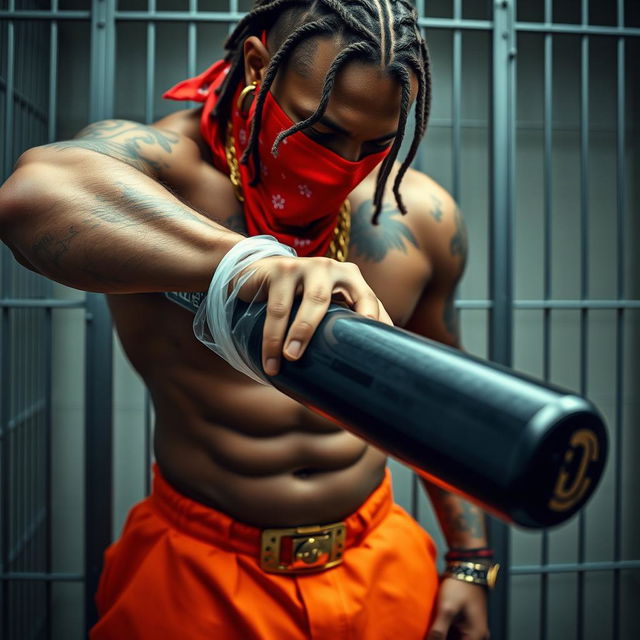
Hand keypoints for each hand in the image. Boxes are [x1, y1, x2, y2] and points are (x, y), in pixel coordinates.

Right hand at [237, 255, 392, 375]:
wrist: (264, 274)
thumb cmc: (303, 297)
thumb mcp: (328, 305)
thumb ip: (346, 323)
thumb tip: (366, 364)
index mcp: (351, 278)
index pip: (368, 299)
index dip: (374, 320)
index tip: (372, 350)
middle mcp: (331, 268)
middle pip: (332, 300)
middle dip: (326, 331)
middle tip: (319, 356)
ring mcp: (306, 266)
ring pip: (306, 303)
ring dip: (297, 334)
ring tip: (288, 359)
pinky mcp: (281, 269)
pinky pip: (278, 308)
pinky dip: (272, 336)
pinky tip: (269, 357)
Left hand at [426, 578, 489, 639]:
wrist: (468, 567)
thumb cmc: (460, 586)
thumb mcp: (447, 609)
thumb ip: (438, 631)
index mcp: (475, 636)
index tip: (430, 637)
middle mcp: (478, 635)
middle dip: (441, 637)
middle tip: (429, 633)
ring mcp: (474, 628)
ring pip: (456, 637)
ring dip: (444, 634)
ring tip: (431, 629)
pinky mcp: (469, 620)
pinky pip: (457, 632)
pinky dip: (446, 630)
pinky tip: (436, 625)